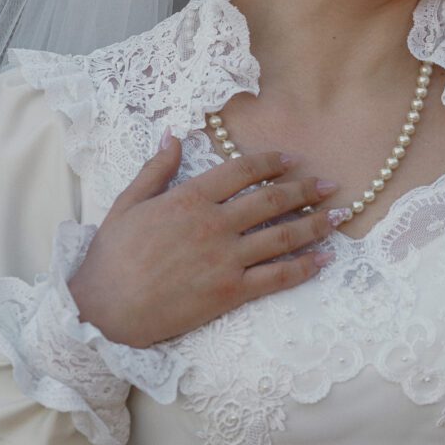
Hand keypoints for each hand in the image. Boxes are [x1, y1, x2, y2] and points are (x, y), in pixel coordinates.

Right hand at [68, 132, 342, 347]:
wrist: (105, 309)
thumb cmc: (112, 256)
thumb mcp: (128, 203)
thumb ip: (156, 169)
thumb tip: (173, 135)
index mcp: (189, 198)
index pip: (242, 170)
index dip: (272, 162)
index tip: (293, 160)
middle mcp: (214, 224)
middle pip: (271, 199)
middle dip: (306, 190)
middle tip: (330, 185)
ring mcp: (225, 259)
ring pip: (282, 236)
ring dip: (316, 224)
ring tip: (340, 217)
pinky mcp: (230, 292)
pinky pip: (276, 277)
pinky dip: (304, 267)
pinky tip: (324, 260)